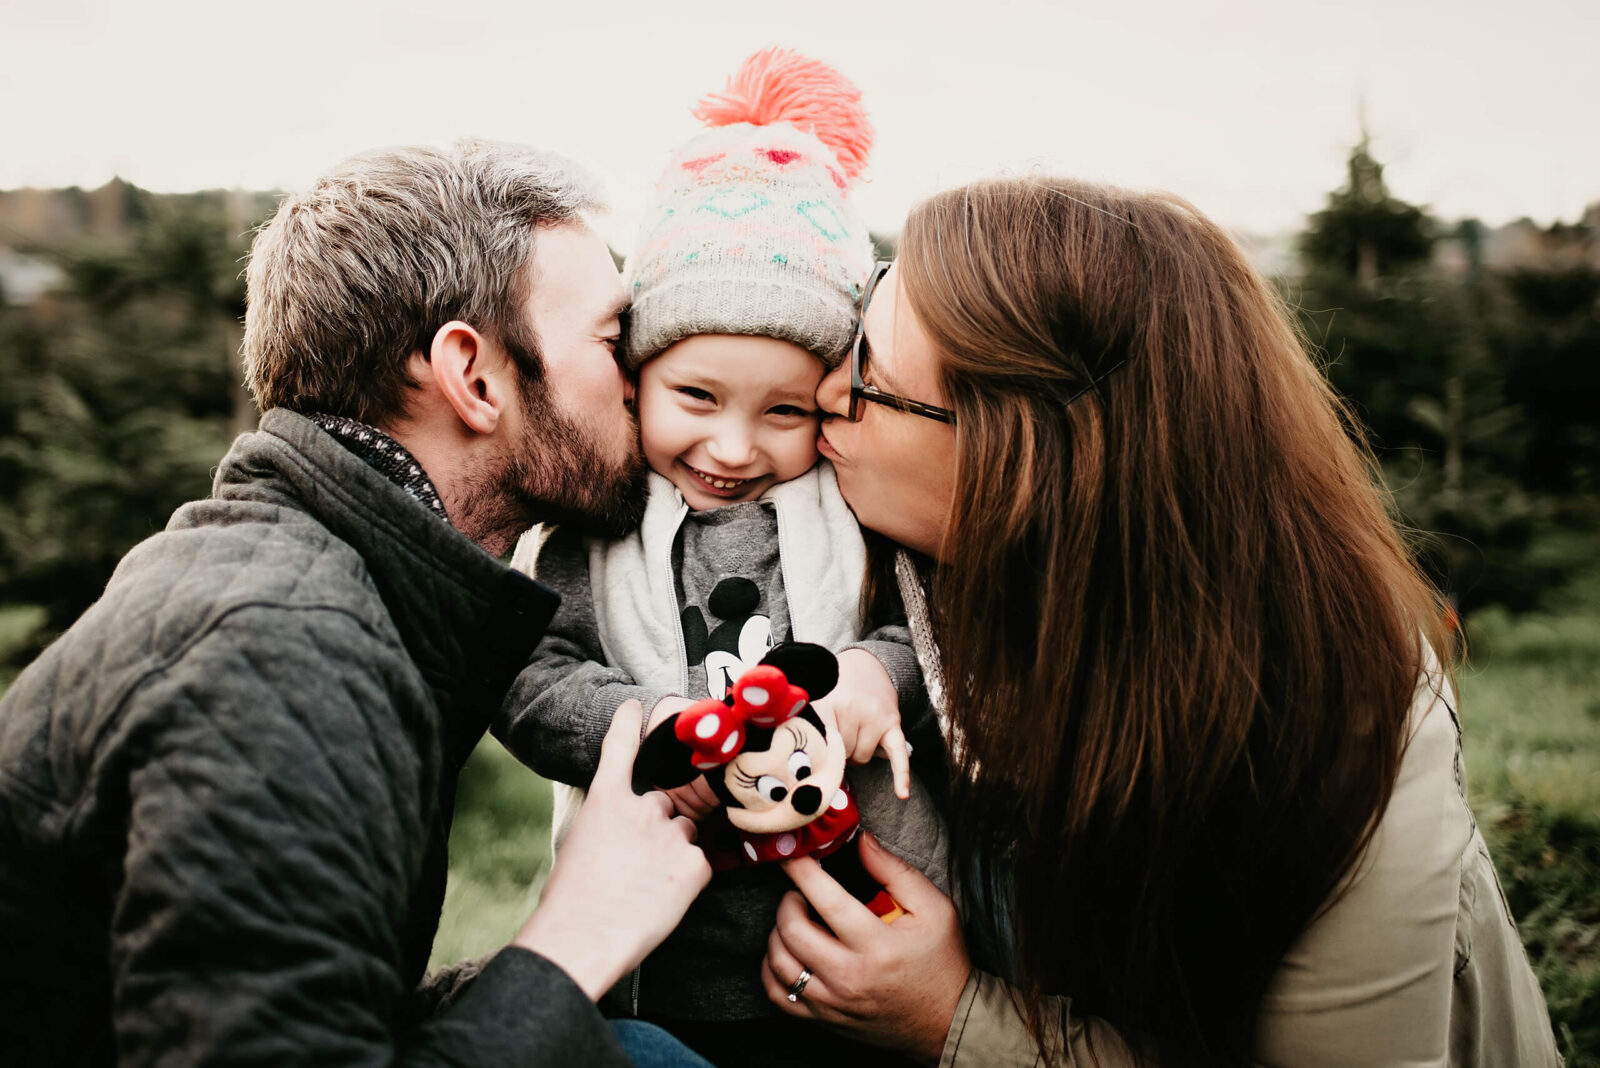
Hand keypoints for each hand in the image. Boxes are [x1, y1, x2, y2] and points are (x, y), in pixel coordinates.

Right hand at [513, 700, 710, 997]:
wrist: (585, 935)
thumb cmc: (570, 900)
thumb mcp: (578, 845)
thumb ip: (605, 826)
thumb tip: (617, 833)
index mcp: (606, 800)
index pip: (621, 750)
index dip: (630, 725)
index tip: (637, 707)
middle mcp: (643, 807)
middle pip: (665, 806)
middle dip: (658, 827)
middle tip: (637, 864)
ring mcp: (672, 833)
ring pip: (686, 833)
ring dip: (674, 851)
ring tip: (649, 884)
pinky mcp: (696, 864)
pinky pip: (700, 863)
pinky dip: (687, 880)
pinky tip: (663, 898)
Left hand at [762, 832, 970, 1062]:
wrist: (947, 1021)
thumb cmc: (942, 960)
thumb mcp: (934, 908)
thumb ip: (894, 871)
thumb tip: (860, 841)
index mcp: (877, 945)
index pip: (826, 899)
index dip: (802, 870)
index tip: (792, 852)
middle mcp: (850, 977)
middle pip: (791, 931)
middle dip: (788, 900)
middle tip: (802, 892)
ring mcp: (833, 1002)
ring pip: (778, 962)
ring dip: (778, 932)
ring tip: (797, 919)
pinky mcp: (825, 1019)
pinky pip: (778, 995)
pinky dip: (772, 970)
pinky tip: (789, 953)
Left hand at [812, 648, 910, 799]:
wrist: (866, 664)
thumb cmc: (836, 689)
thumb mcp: (815, 701)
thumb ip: (809, 729)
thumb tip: (808, 768)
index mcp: (825, 703)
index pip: (817, 746)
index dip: (813, 753)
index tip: (804, 760)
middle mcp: (850, 709)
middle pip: (838, 754)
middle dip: (836, 749)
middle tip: (835, 728)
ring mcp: (873, 716)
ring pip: (860, 758)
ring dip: (855, 752)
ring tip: (853, 730)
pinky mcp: (892, 723)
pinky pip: (898, 755)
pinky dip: (901, 775)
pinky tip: (902, 794)